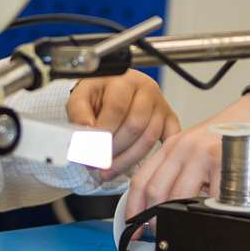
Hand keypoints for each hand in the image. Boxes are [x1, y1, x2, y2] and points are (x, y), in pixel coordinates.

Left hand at [66, 71, 180, 178]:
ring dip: (127, 159)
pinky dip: (156, 157)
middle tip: (98, 163)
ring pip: (149, 137)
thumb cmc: (98, 95)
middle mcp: (146, 89)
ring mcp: (160, 105)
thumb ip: (80, 114)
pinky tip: (138, 169)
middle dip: (114, 149)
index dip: (103, 132)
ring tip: (109, 170)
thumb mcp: (81, 98)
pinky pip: (168, 142)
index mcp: (123, 80)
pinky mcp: (169, 119)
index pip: (116, 108)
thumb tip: (88, 134)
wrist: (113, 89)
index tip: (90, 149)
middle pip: (135, 125)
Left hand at [125, 93, 249, 218]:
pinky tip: (210, 217)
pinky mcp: (224, 161)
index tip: (133, 225)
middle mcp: (183, 147)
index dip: (133, 207)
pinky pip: (210, 198)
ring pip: (178, 197)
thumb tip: (160, 208)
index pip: (141, 179)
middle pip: (156, 191)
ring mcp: (203, 153)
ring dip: (178, 220)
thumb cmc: (228, 137)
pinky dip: (208, 214)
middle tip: (159, 232)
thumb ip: (179, 172)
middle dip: (154, 219)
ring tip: (183, 229)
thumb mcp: (195, 150)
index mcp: (171, 146)